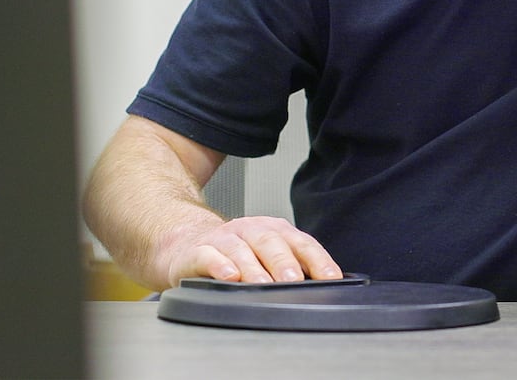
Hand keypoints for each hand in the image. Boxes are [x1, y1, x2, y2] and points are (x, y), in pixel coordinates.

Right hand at [165, 215, 341, 287]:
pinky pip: (209, 255)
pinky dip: (220, 265)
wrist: (186, 244)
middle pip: (271, 242)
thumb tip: (326, 286)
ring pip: (241, 249)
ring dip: (254, 268)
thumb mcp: (266, 256)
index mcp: (273, 231)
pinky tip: (230, 277)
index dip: (317, 259)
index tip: (330, 277)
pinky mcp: (197, 251)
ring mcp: (223, 239)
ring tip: (264, 284)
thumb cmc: (234, 255)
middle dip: (284, 262)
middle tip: (294, 281)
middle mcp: (250, 230)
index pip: (300, 242)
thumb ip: (293, 267)